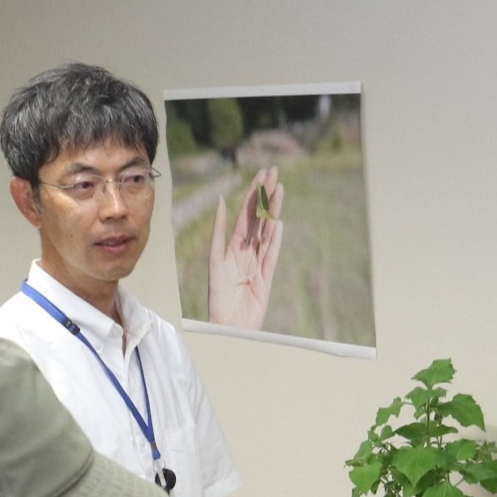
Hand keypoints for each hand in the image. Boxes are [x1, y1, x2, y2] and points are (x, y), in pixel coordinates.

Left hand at [207, 168, 283, 330]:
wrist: (226, 324)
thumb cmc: (218, 295)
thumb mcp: (216, 259)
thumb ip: (220, 231)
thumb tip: (222, 201)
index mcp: (234, 246)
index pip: (246, 215)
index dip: (254, 194)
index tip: (261, 174)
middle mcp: (248, 251)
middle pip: (260, 218)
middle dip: (267, 195)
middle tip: (274, 172)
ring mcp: (259, 263)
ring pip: (268, 232)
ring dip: (274, 211)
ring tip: (280, 190)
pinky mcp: (266, 278)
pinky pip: (272, 255)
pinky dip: (275, 240)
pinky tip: (279, 223)